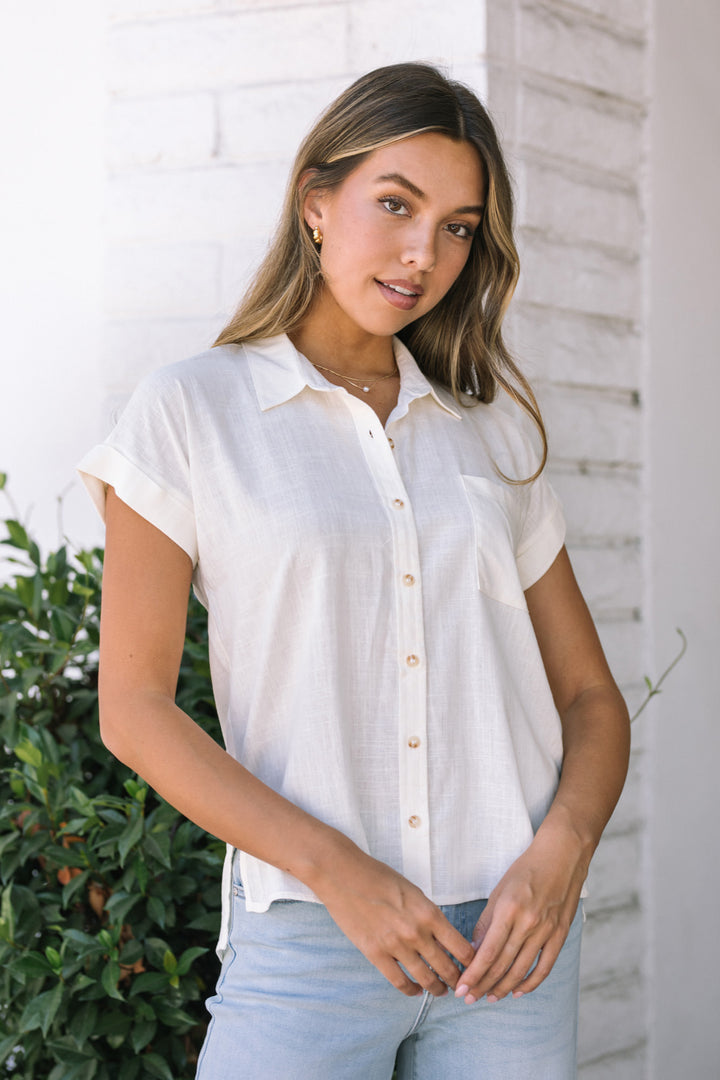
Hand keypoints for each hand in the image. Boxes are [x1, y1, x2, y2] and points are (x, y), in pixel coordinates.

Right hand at [310, 843, 475, 997]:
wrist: (344, 875)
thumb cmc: (379, 877)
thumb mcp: (413, 891)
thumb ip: (428, 915)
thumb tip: (442, 936)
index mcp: (429, 913)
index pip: (461, 948)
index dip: (472, 962)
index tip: (474, 967)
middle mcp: (416, 932)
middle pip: (447, 968)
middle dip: (458, 980)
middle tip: (462, 985)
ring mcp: (395, 946)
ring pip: (426, 979)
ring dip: (437, 989)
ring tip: (441, 991)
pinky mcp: (375, 954)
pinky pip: (400, 982)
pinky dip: (411, 990)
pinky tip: (415, 990)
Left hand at [455, 822, 587, 1004]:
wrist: (562, 856)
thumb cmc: (526, 869)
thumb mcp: (499, 890)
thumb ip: (487, 922)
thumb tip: (476, 950)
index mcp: (508, 909)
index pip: (488, 951)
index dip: (474, 973)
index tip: (461, 987)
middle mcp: (528, 922)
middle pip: (503, 964)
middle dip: (484, 984)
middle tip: (469, 998)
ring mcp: (546, 930)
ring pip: (522, 969)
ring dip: (504, 987)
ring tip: (490, 998)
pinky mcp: (560, 934)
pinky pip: (545, 966)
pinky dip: (531, 982)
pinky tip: (518, 991)